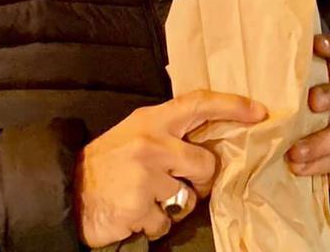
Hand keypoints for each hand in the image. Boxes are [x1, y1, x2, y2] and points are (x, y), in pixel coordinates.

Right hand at [74, 89, 265, 247]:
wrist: (69, 191)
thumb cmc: (107, 163)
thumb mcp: (136, 133)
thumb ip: (168, 133)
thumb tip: (207, 140)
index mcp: (152, 120)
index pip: (199, 104)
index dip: (232, 105)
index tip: (259, 111)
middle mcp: (152, 142)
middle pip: (205, 164)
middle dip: (200, 181)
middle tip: (179, 185)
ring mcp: (146, 175)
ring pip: (188, 199)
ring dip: (172, 206)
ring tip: (147, 199)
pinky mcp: (140, 206)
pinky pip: (166, 223)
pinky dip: (154, 225)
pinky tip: (135, 214)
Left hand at [286, 34, 329, 190]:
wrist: (315, 155)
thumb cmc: (292, 115)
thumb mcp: (286, 94)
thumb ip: (275, 80)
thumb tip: (240, 60)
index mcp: (329, 79)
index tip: (317, 44)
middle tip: (312, 100)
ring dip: (320, 142)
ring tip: (295, 151)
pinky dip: (318, 165)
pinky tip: (299, 168)